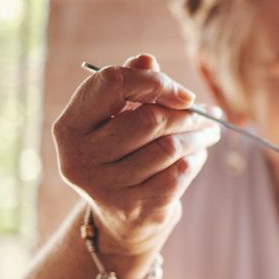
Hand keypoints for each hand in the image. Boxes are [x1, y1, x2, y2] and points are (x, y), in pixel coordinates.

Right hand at [52, 54, 220, 256]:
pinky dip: (196, 159)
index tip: (182, 93)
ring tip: (208, 132)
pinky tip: (198, 154)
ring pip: (169, 147)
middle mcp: (81, 157)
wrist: (122, 219)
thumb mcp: (117, 119)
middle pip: (149, 118)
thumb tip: (146, 59)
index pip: (111, 83)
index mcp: (69, 126)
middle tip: (204, 114)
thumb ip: (130, 86)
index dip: (155, 81)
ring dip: (198, 135)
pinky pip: (180, 172)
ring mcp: (106, 187)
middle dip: (185, 114)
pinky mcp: (136, 208)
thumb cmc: (122, 154)